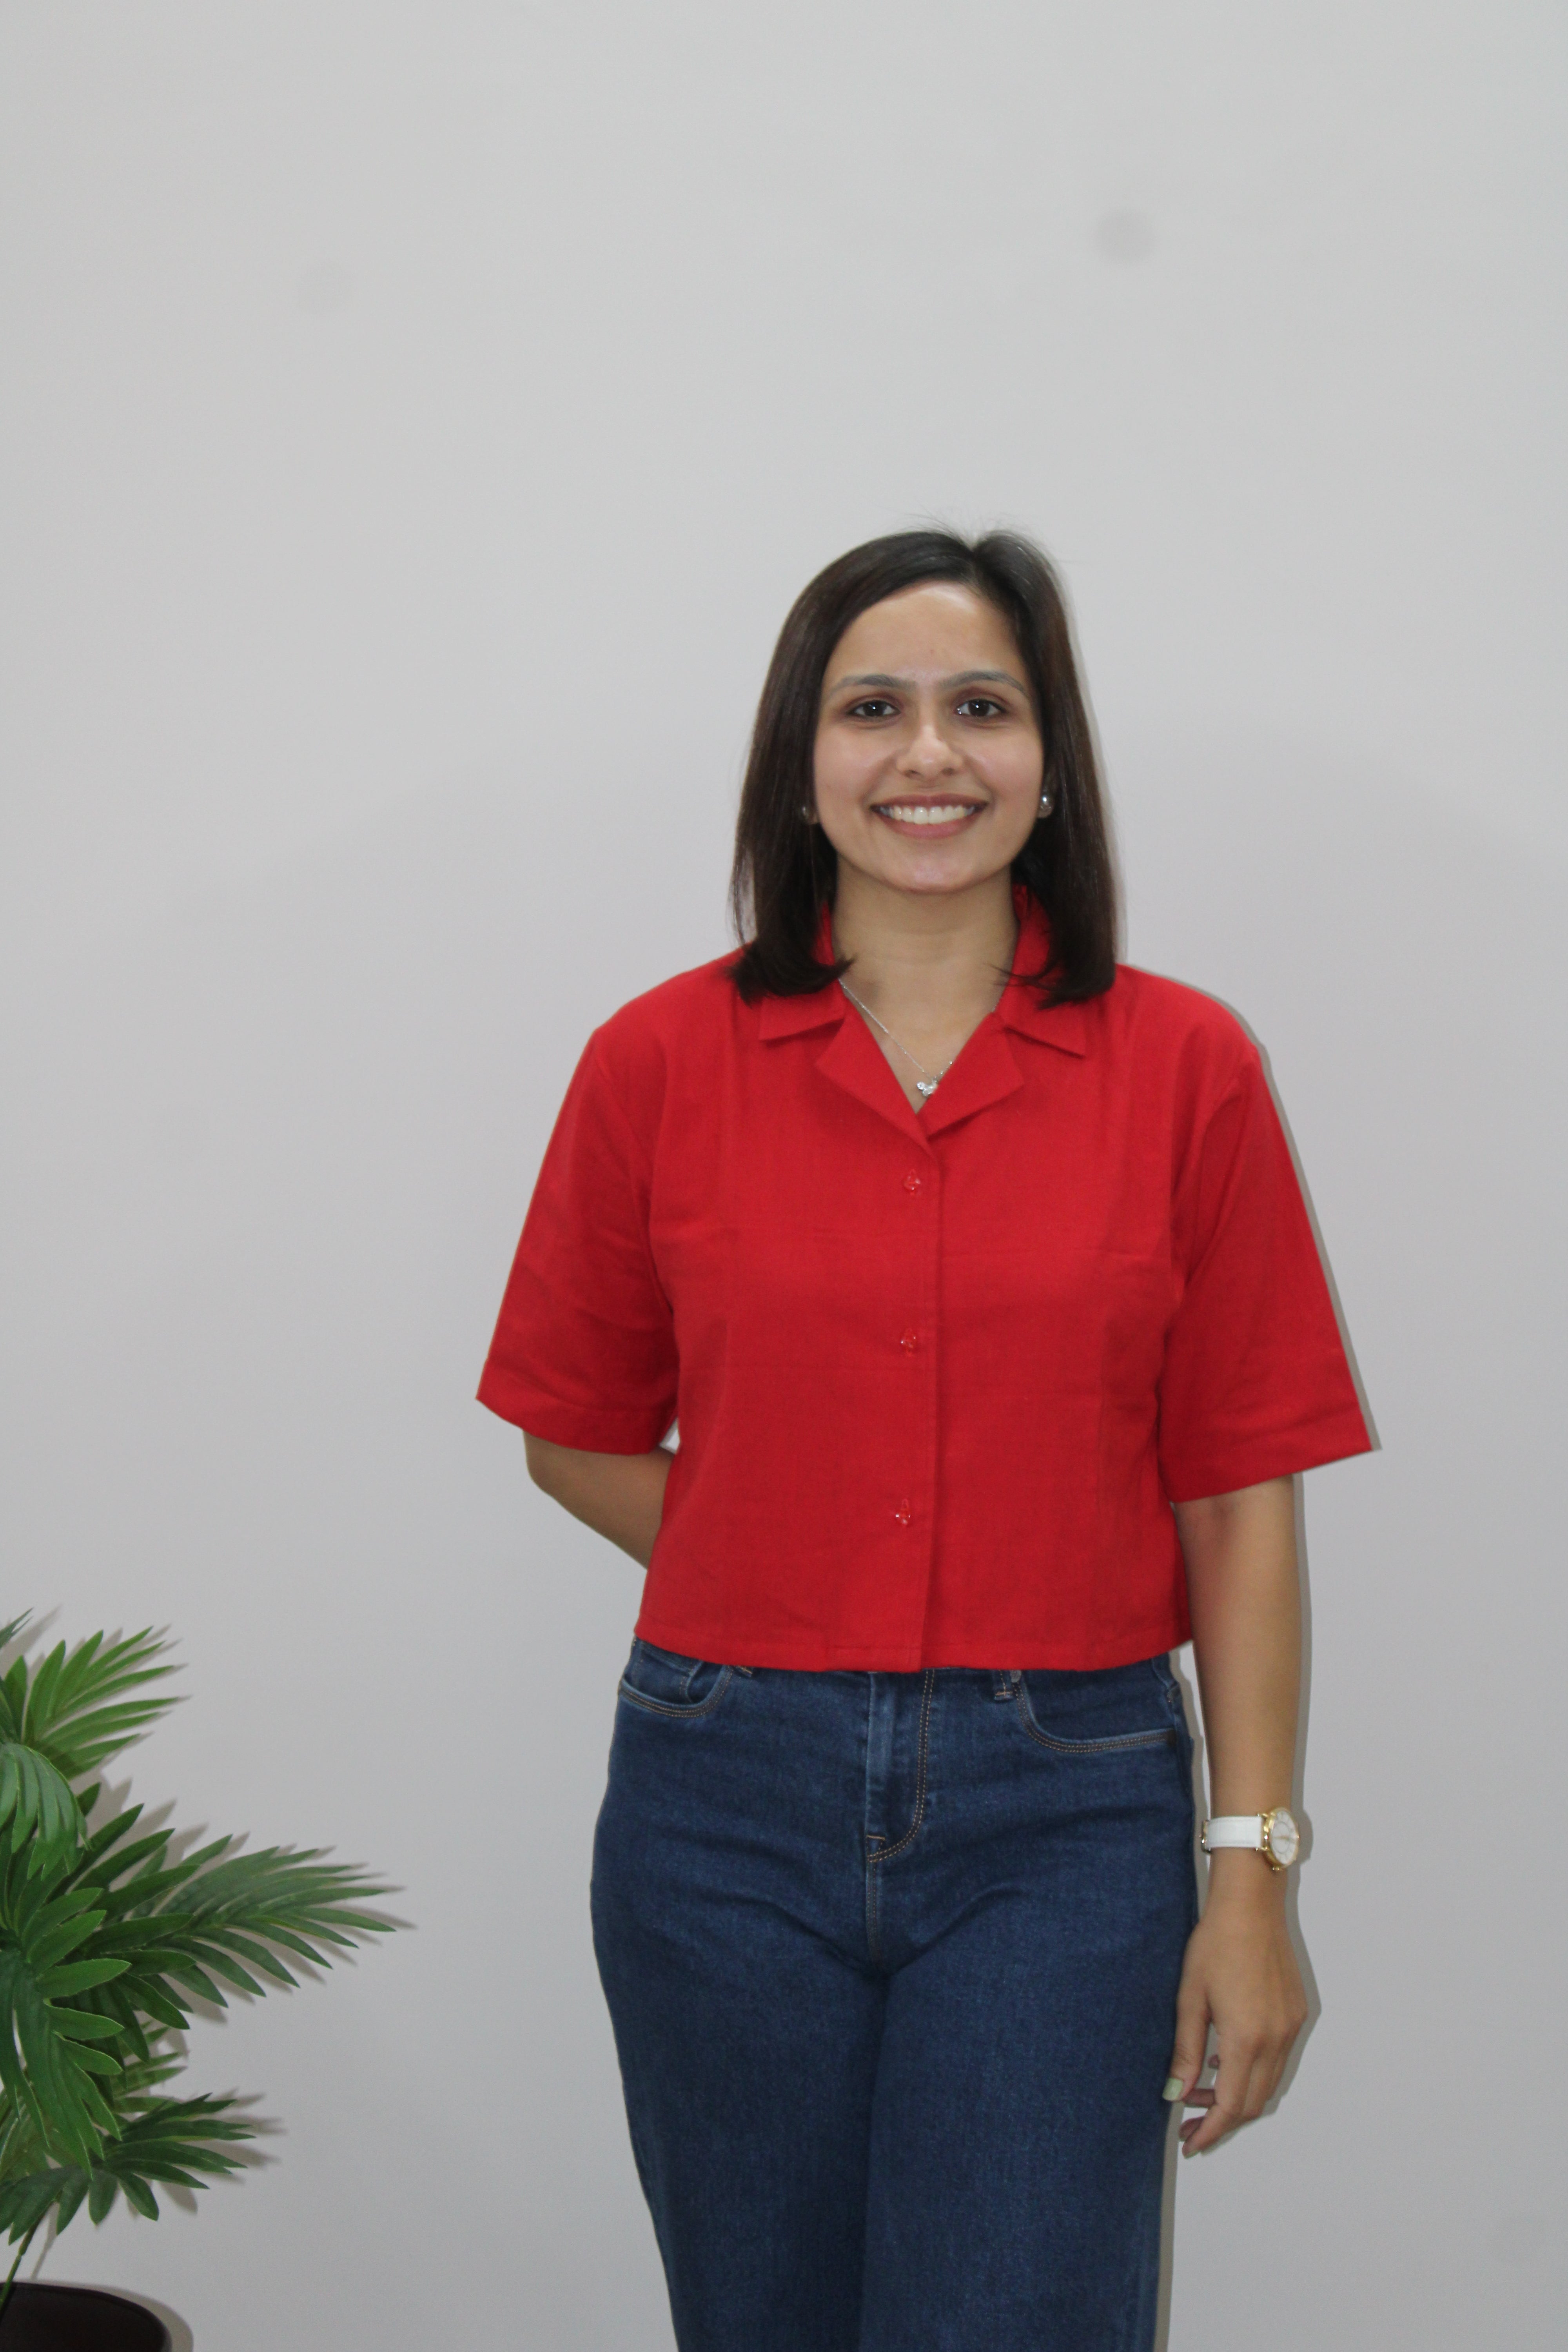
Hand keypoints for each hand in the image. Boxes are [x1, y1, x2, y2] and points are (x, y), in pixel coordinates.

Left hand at [1164, 1854, 1307, 2154]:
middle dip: (1221, 2120)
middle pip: (1253, 2102)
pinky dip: (1252, 2072)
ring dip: (1237, 2096)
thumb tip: (1175, 2093)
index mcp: (1247, 2038)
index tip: (1191, 2143)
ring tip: (1201, 2091)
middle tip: (1190, 2123)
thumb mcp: (1190, 1998)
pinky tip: (1225, 2061)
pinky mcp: (1295, 2014)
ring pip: (1267, 2084)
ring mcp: (1291, 2027)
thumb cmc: (1215, 1944)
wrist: (1251, 1905)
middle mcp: (1276, 2039)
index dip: (1211, 2130)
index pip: (1231, 2105)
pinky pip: (1276, 2060)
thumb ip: (1186, 2049)